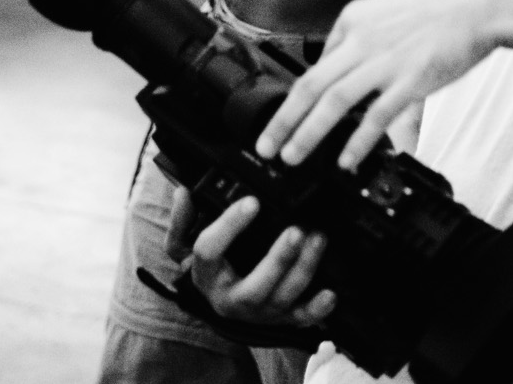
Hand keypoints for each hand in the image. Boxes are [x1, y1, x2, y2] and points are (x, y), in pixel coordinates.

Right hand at [188, 195, 335, 327]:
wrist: (221, 302)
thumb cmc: (209, 267)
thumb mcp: (184, 245)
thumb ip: (182, 220)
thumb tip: (184, 192)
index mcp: (207, 276)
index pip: (209, 251)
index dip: (230, 225)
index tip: (252, 200)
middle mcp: (232, 300)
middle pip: (254, 287)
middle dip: (278, 260)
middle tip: (296, 230)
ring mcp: (260, 312)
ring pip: (283, 297)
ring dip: (304, 269)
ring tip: (318, 239)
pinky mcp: (282, 319)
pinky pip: (302, 320)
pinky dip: (318, 309)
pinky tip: (331, 293)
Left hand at [257, 0, 508, 171]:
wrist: (480, 4)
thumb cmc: (439, 7)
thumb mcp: (386, 9)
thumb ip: (360, 36)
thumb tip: (338, 65)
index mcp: (353, 19)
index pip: (315, 64)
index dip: (295, 99)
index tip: (283, 122)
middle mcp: (362, 39)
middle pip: (311, 85)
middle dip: (283, 121)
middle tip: (266, 147)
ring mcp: (386, 61)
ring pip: (334, 102)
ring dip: (308, 133)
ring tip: (293, 156)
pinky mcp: (411, 81)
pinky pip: (377, 117)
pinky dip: (358, 142)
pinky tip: (346, 160)